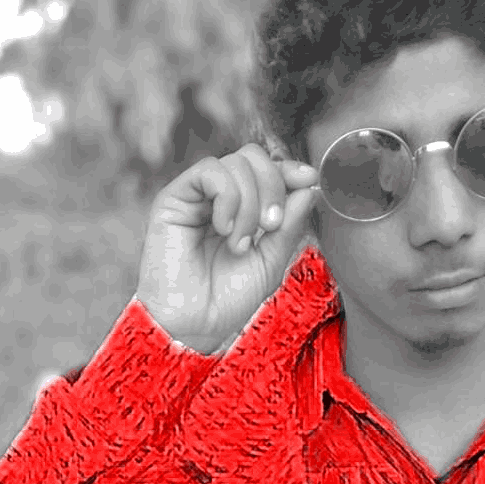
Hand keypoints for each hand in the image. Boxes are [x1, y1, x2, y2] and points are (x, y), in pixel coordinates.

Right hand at [135, 142, 321, 354]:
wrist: (194, 326)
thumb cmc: (228, 301)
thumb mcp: (270, 261)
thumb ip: (289, 225)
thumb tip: (310, 186)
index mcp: (242, 210)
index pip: (267, 170)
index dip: (289, 169)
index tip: (309, 178)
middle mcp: (218, 199)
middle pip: (253, 157)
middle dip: (273, 186)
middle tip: (270, 226)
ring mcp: (196, 197)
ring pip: (235, 163)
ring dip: (249, 203)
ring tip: (240, 243)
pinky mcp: (174, 198)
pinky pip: (210, 171)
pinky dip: (228, 197)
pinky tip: (224, 229)